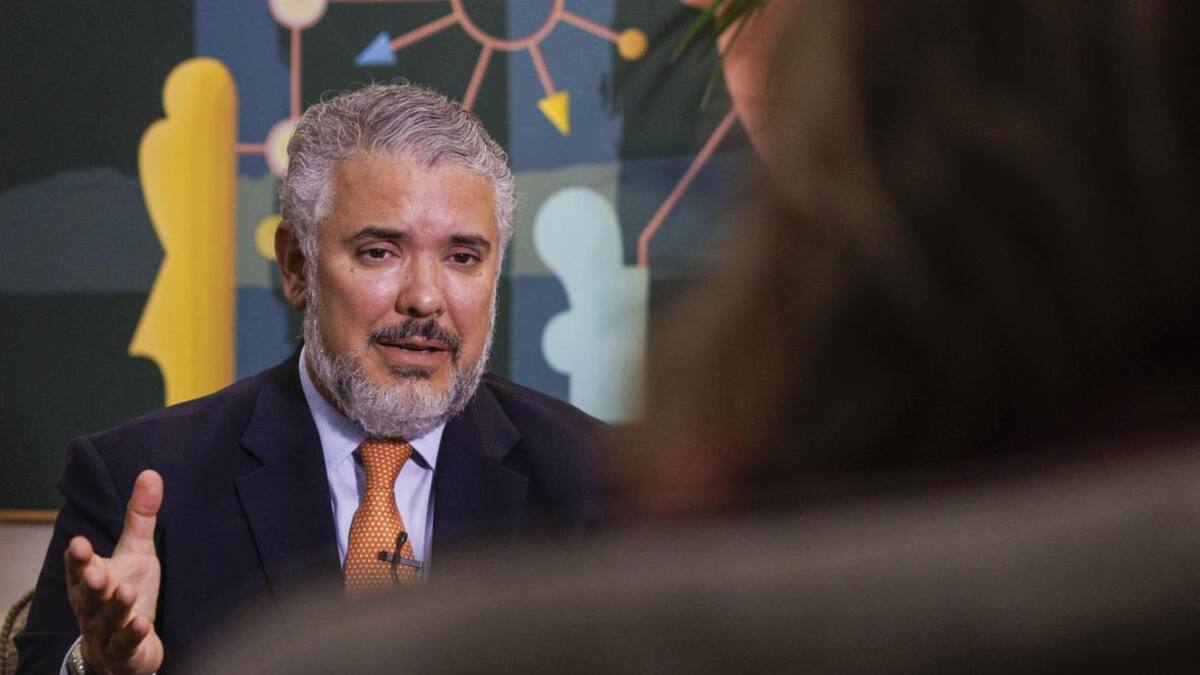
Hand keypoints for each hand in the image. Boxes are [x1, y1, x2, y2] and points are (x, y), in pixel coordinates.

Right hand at [64, 470, 164, 674]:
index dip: (78, 557)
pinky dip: (131, 635)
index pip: (80, 566)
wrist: (126, 647)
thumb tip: (150, 473)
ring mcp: (105, 630)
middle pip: (87, 594)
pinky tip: (142, 624)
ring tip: (125, 592)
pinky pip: (124, 645)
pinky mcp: (123, 651)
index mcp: (91, 578)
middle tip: (95, 573)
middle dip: (89, 583)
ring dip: (114, 607)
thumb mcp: (137, 552)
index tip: (79, 543)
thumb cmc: (128, 591)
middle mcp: (92, 605)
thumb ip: (139, 517)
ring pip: (105, 619)